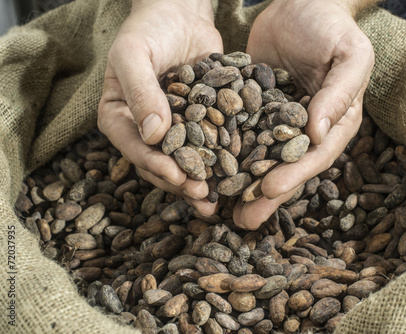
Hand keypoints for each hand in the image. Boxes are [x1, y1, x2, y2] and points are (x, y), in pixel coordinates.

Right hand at [98, 0, 221, 213]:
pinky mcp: (201, 122)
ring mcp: (175, 128)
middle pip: (161, 163)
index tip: (178, 177)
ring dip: (201, 180)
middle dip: (182, 182)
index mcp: (120, 116)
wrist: (180, 12)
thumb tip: (153, 134)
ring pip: (186, 160)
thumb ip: (140, 91)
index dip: (155, 166)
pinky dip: (221, 159)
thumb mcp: (135, 54)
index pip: (135, 148)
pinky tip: (236, 173)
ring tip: (217, 200)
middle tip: (203, 196)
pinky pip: (210, 143)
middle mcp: (146, 128)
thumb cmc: (150, 28)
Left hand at [236, 0, 374, 228]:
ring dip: (243, 186)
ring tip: (222, 212)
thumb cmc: (331, 26)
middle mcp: (306, 130)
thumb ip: (339, 93)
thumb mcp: (349, 54)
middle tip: (243, 221)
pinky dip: (226, 156)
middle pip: (286, 168)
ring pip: (260, 159)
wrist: (300, 1)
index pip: (315, 155)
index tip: (268, 189)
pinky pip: (239, 136)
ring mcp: (277, 123)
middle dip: (265, 195)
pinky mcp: (253, 110)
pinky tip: (208, 173)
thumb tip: (319, 133)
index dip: (294, 174)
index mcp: (335, 122)